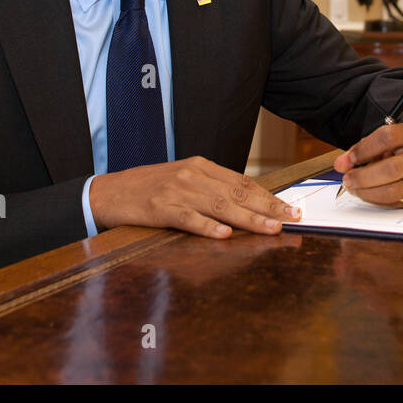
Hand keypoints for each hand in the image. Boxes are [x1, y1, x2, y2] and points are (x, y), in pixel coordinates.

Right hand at [89, 156, 300, 237]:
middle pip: (238, 193)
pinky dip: (207, 227)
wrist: (109, 192)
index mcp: (201, 167)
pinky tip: (224, 235)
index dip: (269, 196)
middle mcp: (193, 175)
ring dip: (249, 218)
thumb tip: (247, 203)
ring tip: (271, 229)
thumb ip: (211, 188)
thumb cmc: (150, 189)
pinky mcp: (161, 208)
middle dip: (269, 207)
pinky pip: (189, 219)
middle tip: (292, 219)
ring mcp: (177, 191)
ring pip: (220, 206)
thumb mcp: (183, 180)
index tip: (290, 208)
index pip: (243, 182)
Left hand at [334, 123, 402, 207]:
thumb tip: (342, 164)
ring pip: (394, 191)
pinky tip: (368, 195)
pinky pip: (397, 203)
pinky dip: (377, 201)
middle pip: (390, 169)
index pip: (387, 138)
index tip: (348, 159)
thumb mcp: (391, 138)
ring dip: (368, 193)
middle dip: (363, 177)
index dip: (363, 150)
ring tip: (354, 188)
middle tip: (347, 179)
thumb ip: (365, 148)